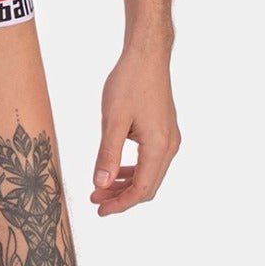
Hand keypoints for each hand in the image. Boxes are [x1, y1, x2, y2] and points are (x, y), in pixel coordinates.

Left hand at [91, 49, 180, 215]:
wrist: (147, 56)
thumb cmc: (129, 82)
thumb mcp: (113, 120)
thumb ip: (107, 154)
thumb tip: (101, 184)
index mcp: (159, 146)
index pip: (142, 189)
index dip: (120, 204)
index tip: (99, 210)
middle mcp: (169, 146)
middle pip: (148, 186)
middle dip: (122, 197)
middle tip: (95, 200)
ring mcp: (169, 138)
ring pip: (149, 174)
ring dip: (126, 184)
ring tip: (101, 187)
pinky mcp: (164, 130)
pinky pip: (150, 160)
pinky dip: (133, 169)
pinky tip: (115, 169)